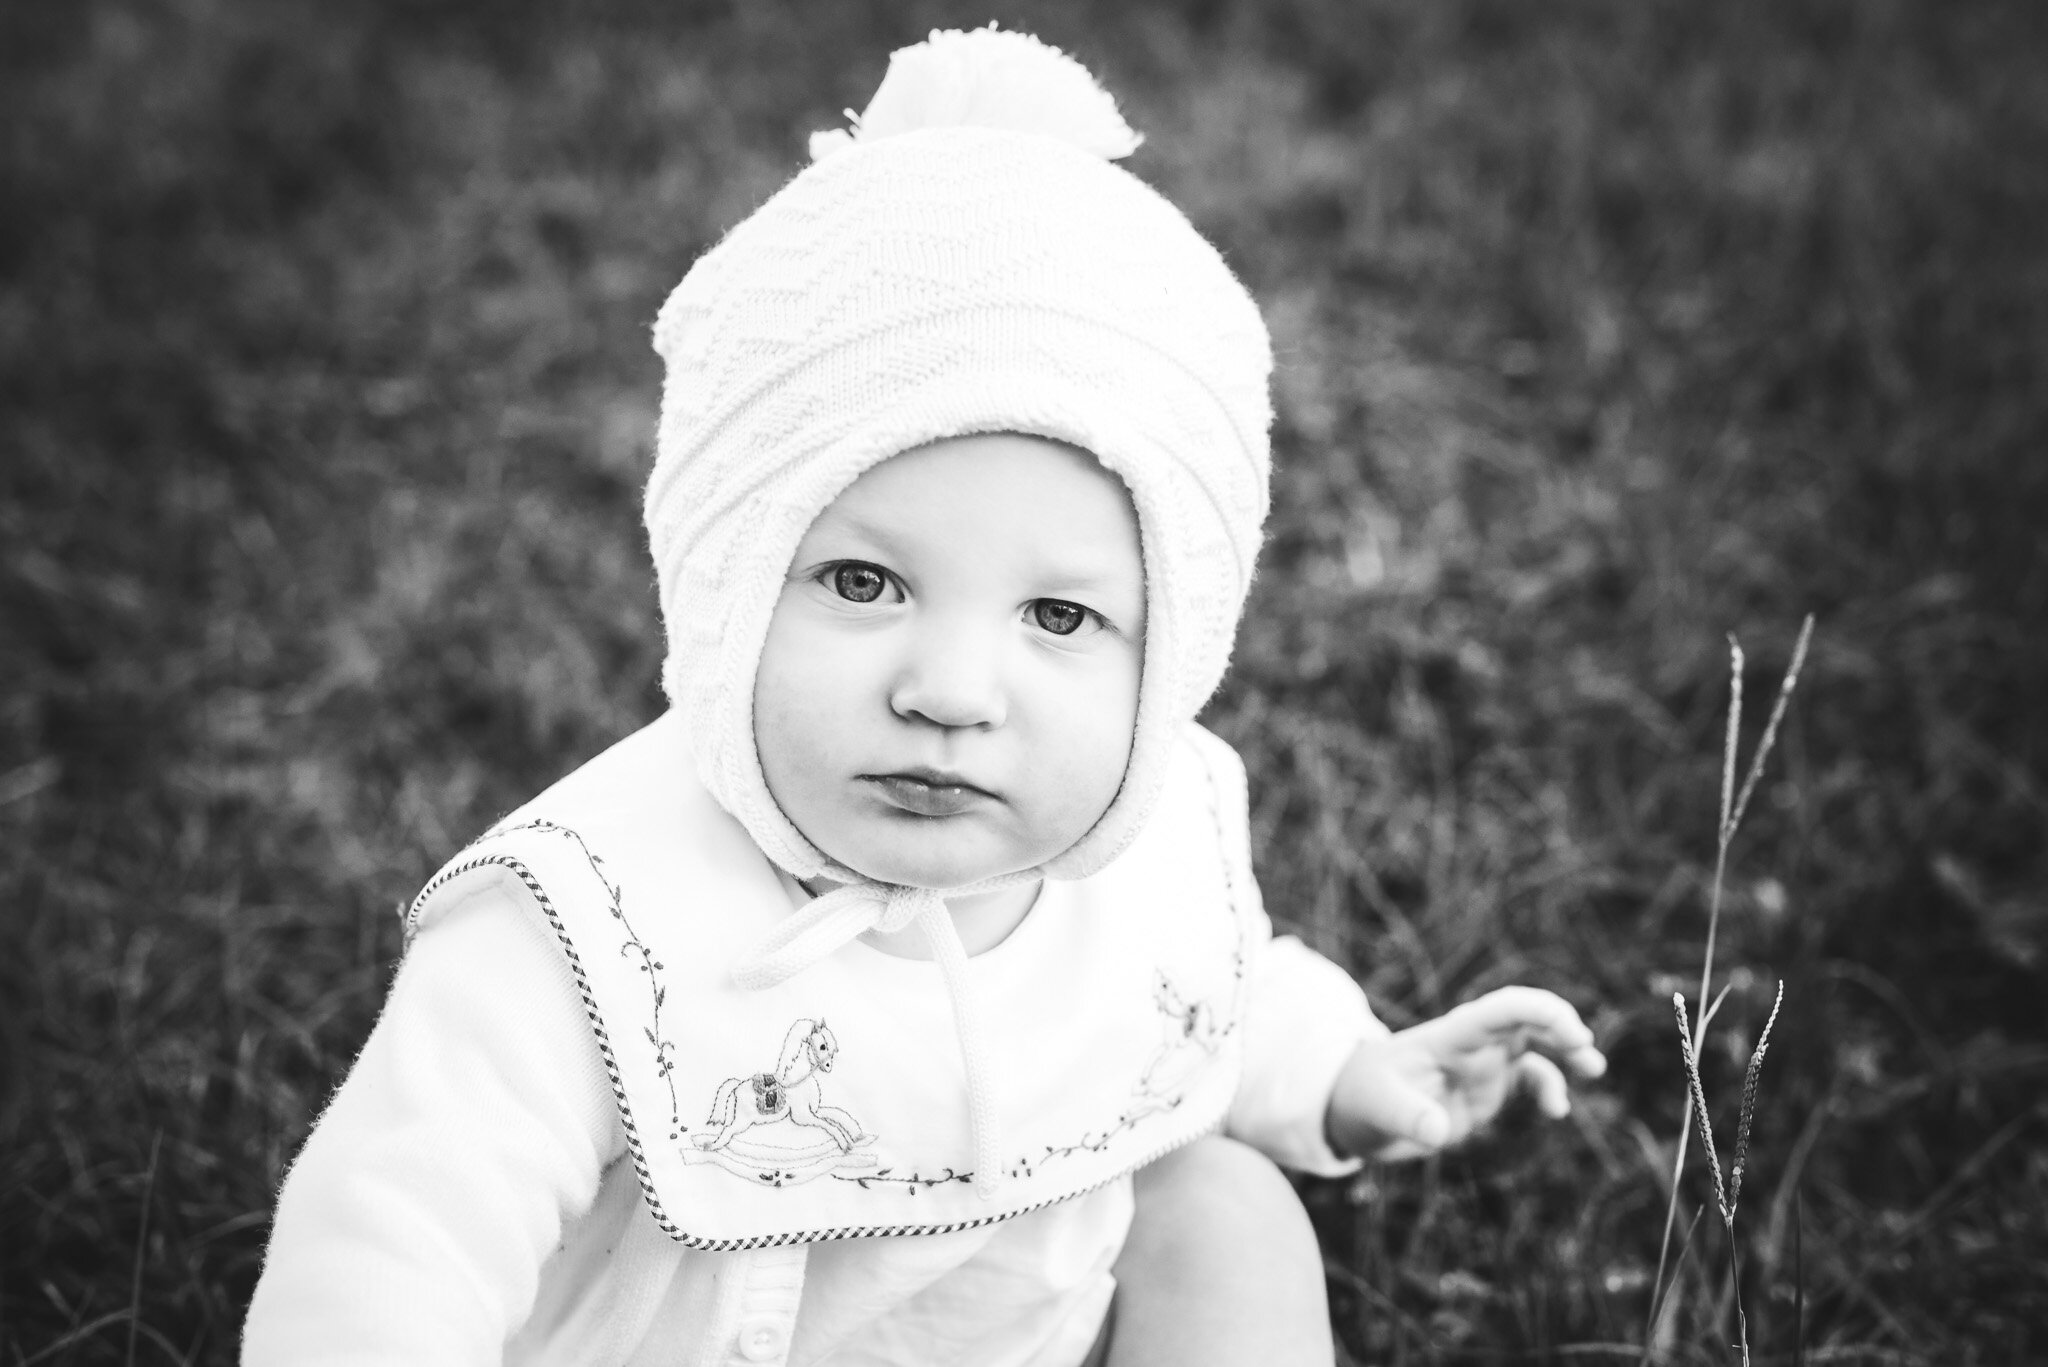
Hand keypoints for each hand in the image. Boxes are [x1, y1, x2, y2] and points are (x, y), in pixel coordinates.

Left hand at [1326, 986, 1606, 1161]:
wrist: (1358, 1108)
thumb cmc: (1366, 1097)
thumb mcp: (1380, 1108)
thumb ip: (1409, 1117)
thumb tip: (1438, 1133)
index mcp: (1451, 1035)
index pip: (1501, 1009)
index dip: (1538, 1011)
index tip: (1570, 1031)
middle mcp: (1474, 1043)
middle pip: (1526, 1018)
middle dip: (1561, 1025)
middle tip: (1585, 1050)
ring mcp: (1485, 1063)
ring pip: (1536, 1043)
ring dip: (1567, 1051)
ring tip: (1594, 1068)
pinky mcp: (1490, 1087)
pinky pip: (1531, 1078)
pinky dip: (1550, 1089)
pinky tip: (1557, 1112)